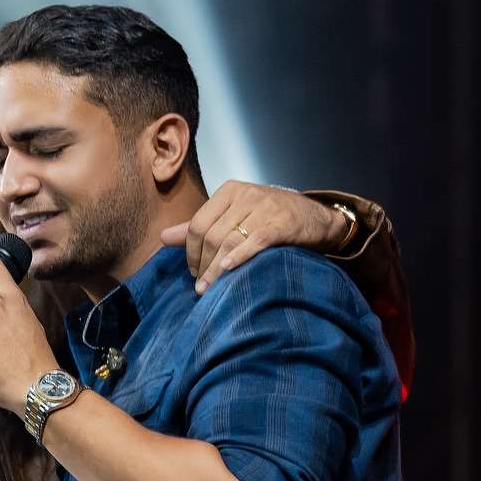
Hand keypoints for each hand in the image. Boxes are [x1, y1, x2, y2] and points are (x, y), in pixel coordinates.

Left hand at [161, 180, 345, 294]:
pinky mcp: (282, 223)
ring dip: (216, 269)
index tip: (193, 271)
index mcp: (228, 192)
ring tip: (210, 289)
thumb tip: (163, 237)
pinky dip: (240, 257)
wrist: (317, 218)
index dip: (190, 252)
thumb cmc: (270, 218)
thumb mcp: (234, 215)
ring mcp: (264, 208)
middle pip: (211, 235)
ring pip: (229, 241)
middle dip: (202, 264)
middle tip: (201, 286)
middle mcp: (245, 195)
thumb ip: (200, 226)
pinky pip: (255, 241)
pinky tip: (230, 271)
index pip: (197, 224)